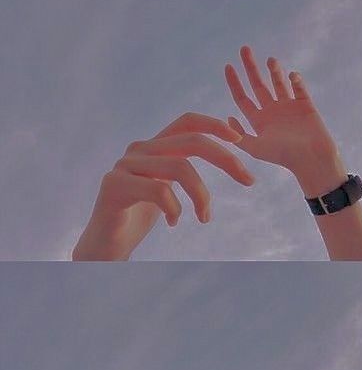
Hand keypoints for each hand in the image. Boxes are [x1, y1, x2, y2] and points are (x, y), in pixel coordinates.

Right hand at [72, 112, 254, 259]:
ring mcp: (125, 166)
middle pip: (192, 141)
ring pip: (180, 168)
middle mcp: (138, 150)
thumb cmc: (135, 220)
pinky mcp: (115, 186)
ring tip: (206, 218)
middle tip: (248, 180)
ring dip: (202, 196)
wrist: (103, 247)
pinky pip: (158, 191)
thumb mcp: (165, 190)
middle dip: (226, 159)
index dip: (215, 124)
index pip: (187, 122)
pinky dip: (175, 208)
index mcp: (152, 147)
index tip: (241, 140)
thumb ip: (181, 171)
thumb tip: (219, 154)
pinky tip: (173, 222)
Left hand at [224, 47, 347, 196]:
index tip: (228, 66)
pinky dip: (295, 80)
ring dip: (274, 70)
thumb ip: (240, 135)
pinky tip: (292, 76)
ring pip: (278, 82)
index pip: (243, 99)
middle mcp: (272, 112)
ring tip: (270, 61)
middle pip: (258, 85)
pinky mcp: (305, 105)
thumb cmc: (283, 156)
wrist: (311, 159)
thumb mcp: (256, 148)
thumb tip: (228, 118)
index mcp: (259, 121)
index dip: (234, 83)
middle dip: (250, 67)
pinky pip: (298, 87)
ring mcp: (289, 107)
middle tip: (244, 49)